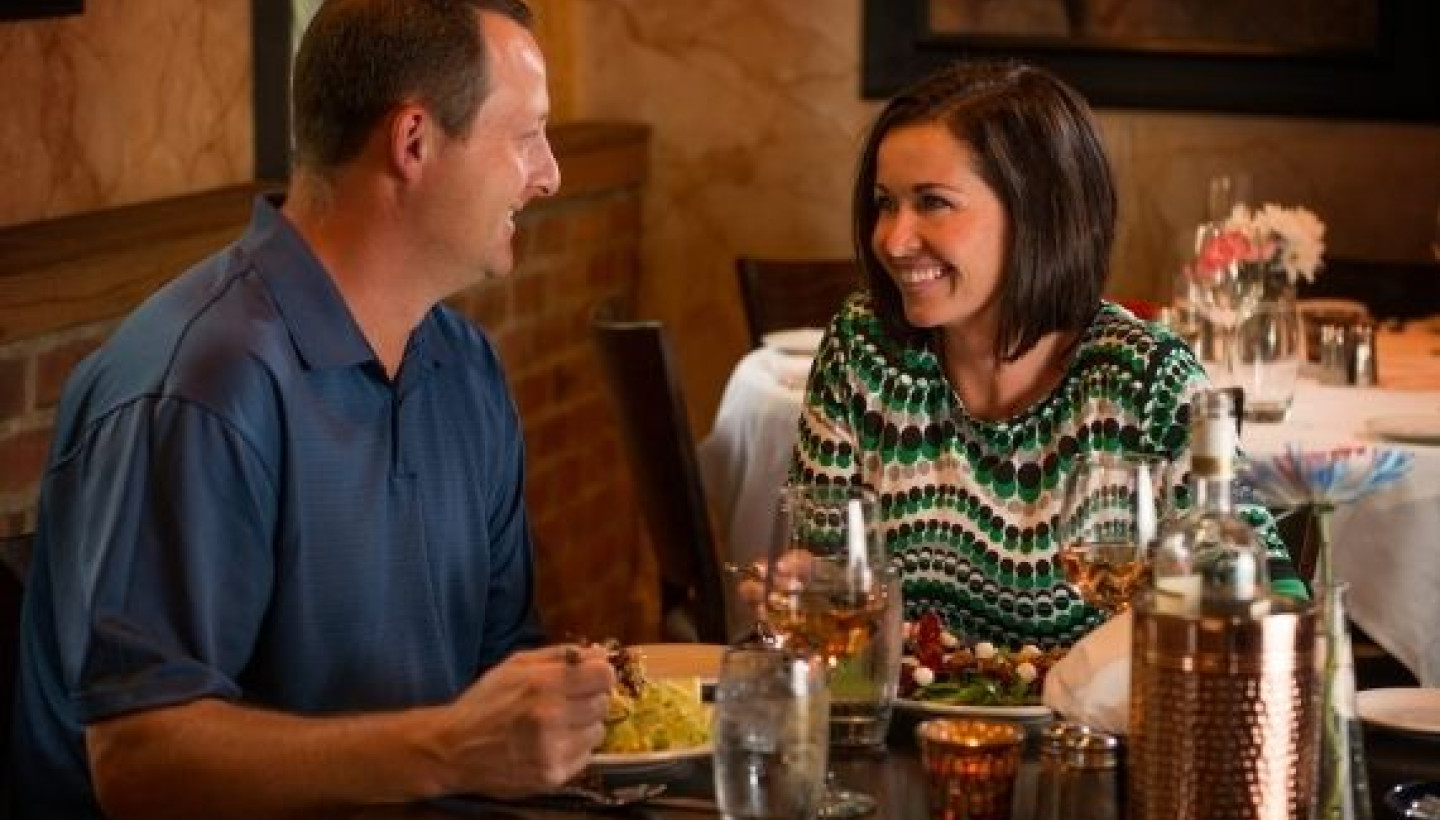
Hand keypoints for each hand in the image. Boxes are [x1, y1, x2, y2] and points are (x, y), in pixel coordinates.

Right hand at [439, 644, 614, 798]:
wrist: (453, 749)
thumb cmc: (485, 702)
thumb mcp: (515, 665)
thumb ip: (559, 656)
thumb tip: (597, 652)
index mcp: (543, 684)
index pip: (604, 675)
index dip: (599, 675)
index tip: (589, 679)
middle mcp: (551, 716)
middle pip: (603, 703)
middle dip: (588, 700)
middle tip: (564, 704)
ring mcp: (553, 749)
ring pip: (598, 731)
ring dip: (583, 727)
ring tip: (556, 727)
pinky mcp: (552, 776)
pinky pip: (586, 756)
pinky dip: (574, 750)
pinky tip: (551, 745)